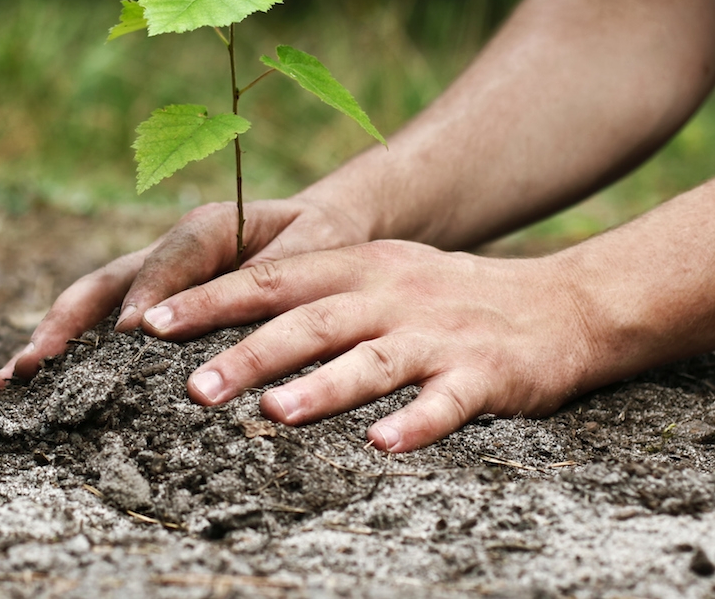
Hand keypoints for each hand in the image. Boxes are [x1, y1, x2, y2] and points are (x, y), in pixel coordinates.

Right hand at [0, 195, 370, 389]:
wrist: (322, 229)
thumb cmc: (323, 240)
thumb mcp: (316, 247)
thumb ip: (278, 271)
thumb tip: (236, 305)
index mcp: (209, 227)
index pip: (170, 260)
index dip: (148, 294)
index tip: (130, 335)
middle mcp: (168, 251)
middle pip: (104, 283)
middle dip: (65, 324)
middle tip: (31, 365)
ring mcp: (152, 278)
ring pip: (91, 306)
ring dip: (51, 341)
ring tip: (8, 380)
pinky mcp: (150, 303)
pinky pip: (103, 326)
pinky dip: (69, 354)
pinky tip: (36, 388)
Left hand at [138, 241, 597, 451]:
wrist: (564, 304)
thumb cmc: (448, 299)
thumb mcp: (380, 277)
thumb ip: (312, 294)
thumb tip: (220, 322)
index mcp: (359, 267)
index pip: (272, 279)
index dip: (210, 300)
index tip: (150, 323)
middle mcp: (392, 294)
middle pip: (310, 321)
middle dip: (248, 352)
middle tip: (192, 387)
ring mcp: (438, 334)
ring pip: (371, 360)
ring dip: (321, 388)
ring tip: (273, 415)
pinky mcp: (485, 374)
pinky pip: (445, 402)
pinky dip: (415, 424)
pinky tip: (383, 446)